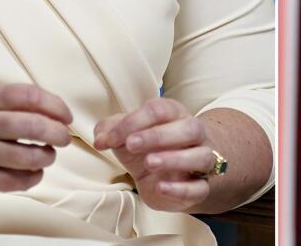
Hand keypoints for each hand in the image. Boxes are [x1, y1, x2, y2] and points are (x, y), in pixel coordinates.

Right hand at [0, 83, 72, 196]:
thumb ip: (18, 101)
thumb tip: (58, 111)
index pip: (28, 95)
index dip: (55, 105)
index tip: (65, 115)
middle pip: (31, 126)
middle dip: (56, 132)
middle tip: (64, 137)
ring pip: (28, 157)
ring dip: (47, 156)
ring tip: (49, 153)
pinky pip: (17, 181)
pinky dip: (34, 176)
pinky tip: (34, 170)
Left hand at [93, 97, 218, 211]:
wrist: (168, 177)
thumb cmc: (148, 148)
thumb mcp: (127, 135)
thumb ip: (111, 131)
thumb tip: (99, 139)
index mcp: (174, 115)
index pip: (160, 110)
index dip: (134, 121)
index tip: (110, 139)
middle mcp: (194, 135)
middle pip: (188, 128)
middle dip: (159, 135)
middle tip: (131, 144)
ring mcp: (201, 161)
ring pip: (201, 156)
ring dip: (175, 159)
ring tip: (149, 163)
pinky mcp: (200, 188)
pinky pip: (199, 188)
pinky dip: (181, 189)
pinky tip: (160, 187)